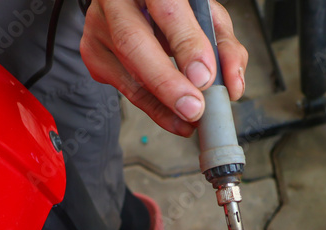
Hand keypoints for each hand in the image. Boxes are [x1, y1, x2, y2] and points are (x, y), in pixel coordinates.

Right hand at [81, 0, 247, 135]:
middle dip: (166, 83)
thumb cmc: (172, 7)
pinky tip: (171, 114)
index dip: (186, 44)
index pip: (167, 9)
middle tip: (192, 108)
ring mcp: (99, 27)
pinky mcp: (94, 54)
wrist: (133, 2)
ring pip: (127, 73)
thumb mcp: (204, 13)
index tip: (204, 76)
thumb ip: (222, 43)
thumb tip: (231, 86)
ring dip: (161, 104)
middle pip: (133, 43)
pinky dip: (151, 105)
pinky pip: (123, 87)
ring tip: (188, 121)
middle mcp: (116, 2)